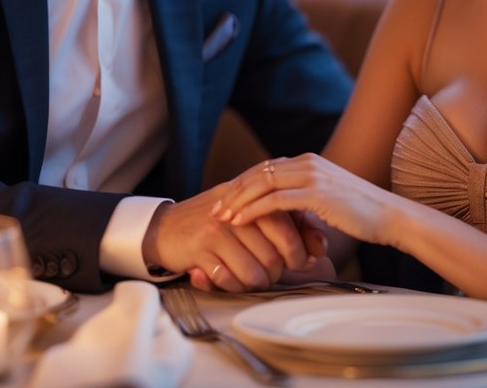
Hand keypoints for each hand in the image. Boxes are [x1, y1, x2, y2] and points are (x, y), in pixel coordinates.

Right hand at [142, 186, 319, 292]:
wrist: (166, 226)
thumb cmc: (216, 223)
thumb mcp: (250, 214)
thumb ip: (285, 224)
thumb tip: (320, 247)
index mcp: (252, 200)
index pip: (286, 228)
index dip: (297, 251)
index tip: (299, 262)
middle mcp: (237, 213)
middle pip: (273, 256)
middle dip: (277, 272)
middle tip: (271, 273)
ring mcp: (218, 231)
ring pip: (254, 272)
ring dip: (256, 283)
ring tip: (251, 278)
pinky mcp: (200, 250)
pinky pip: (229, 280)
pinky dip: (233, 286)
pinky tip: (230, 280)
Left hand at [213, 155, 401, 246]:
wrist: (390, 217)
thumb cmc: (362, 214)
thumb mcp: (328, 200)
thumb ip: (305, 200)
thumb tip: (285, 212)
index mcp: (309, 161)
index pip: (265, 168)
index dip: (242, 183)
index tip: (224, 199)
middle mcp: (308, 162)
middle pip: (258, 173)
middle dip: (233, 191)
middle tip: (213, 208)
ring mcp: (312, 176)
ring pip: (262, 184)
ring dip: (237, 201)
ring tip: (220, 216)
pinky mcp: (316, 193)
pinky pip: (275, 201)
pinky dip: (253, 211)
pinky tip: (239, 222)